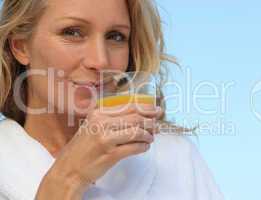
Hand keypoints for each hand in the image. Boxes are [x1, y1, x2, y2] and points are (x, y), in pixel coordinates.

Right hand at [36, 103, 162, 198]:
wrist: (68, 169)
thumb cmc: (81, 149)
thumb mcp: (92, 127)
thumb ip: (111, 119)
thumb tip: (138, 116)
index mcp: (98, 113)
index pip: (128, 107)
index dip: (146, 108)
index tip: (156, 110)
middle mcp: (101, 123)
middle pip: (135, 118)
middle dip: (150, 121)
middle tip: (157, 126)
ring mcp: (105, 139)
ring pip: (137, 132)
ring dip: (148, 135)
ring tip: (150, 138)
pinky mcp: (110, 154)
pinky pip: (134, 148)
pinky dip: (143, 147)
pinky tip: (144, 147)